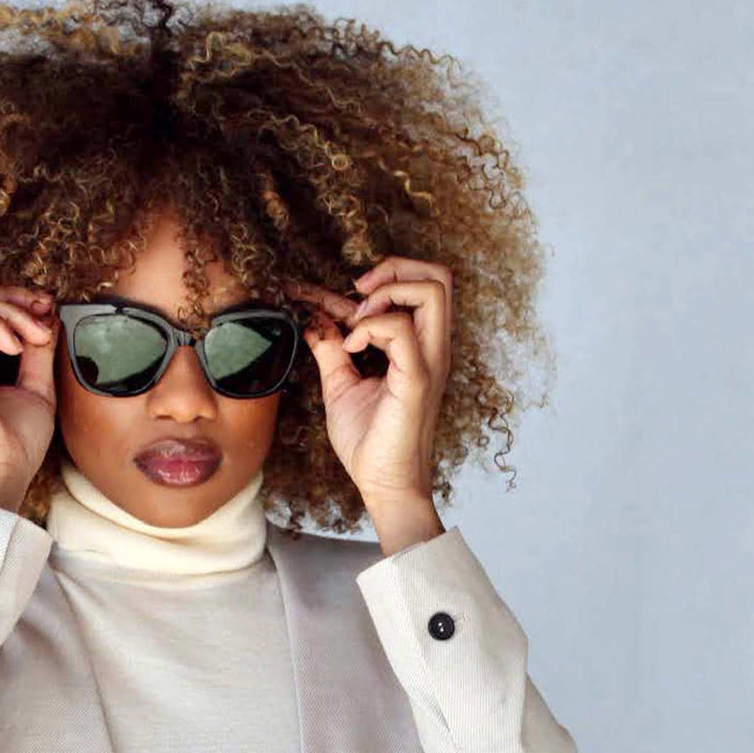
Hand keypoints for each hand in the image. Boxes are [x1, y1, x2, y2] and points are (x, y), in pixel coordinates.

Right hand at [0, 286, 59, 506]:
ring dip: (10, 312)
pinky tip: (17, 345)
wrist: (1, 476)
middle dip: (14, 298)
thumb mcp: (35, 387)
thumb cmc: (16, 445)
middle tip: (46, 308)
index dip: (15, 304)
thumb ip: (37, 350)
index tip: (48, 308)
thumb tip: (47, 315)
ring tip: (37, 334)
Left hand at [285, 256, 452, 505]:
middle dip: (393, 268)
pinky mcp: (418, 379)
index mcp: (418, 346)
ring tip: (356, 321)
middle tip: (357, 293)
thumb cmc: (369, 442)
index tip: (314, 291)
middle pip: (439, 276)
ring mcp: (429, 361)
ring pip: (433, 290)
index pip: (409, 288)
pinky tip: (352, 350)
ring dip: (387, 292)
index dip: (368, 279)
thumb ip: (331, 350)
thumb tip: (313, 322)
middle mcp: (431, 348)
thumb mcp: (341, 385)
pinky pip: (403, 330)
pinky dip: (371, 328)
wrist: (383, 484)